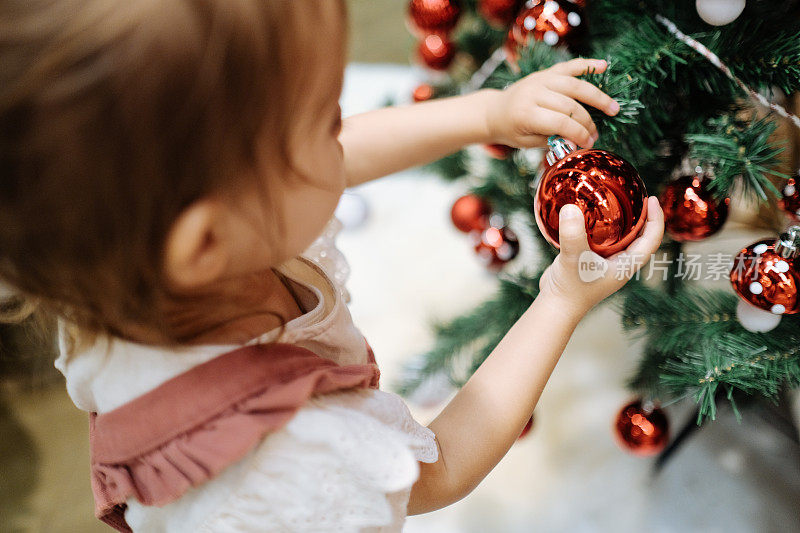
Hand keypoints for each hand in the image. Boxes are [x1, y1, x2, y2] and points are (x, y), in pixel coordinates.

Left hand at [483, 58, 618, 148]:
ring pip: (574, 85)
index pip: (560, 122)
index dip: (578, 134)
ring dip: (596, 97)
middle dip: (587, 122)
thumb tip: (577, 142)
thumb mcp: (526, 142)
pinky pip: (569, 66)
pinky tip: (604, 66)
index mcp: (525, 113)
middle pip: (569, 105)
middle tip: (596, 134)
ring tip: (613, 108)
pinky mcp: (546, 72)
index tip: (589, 144)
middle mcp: (533, 92)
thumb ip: (551, 140)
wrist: (494, 111)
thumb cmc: (512, 130)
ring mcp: (540, 79)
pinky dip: (587, 65)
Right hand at [539, 197, 664, 313]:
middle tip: (639, 198)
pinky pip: (603, 241)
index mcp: (626, 265)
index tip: (653, 200)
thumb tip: (570, 208)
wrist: (555, 306)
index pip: (651, 240)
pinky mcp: (590, 262)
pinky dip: (602, 228)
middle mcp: (619, 264)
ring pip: (621, 240)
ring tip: (618, 204)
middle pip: (641, 238)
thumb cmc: (570, 288)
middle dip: (644, 218)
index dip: (656, 219)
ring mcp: (605, 264)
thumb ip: (573, 233)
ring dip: (623, 223)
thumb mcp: (573, 258)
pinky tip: (590, 217)